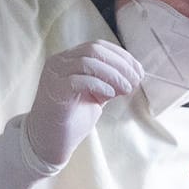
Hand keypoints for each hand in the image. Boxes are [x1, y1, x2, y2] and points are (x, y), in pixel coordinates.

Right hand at [25, 40, 142, 167]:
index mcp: (69, 59)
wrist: (50, 142)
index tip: (139, 71)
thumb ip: (110, 81)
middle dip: (120, 64)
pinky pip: (78, 80)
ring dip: (113, 74)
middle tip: (136, 80)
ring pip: (87, 62)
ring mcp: (54, 75)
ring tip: (127, 88)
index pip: (97, 46)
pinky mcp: (54, 90)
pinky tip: (110, 94)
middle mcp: (59, 62)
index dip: (121, 56)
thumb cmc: (73, 118)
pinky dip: (99, 85)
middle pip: (93, 50)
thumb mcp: (97, 95)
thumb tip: (134, 73)